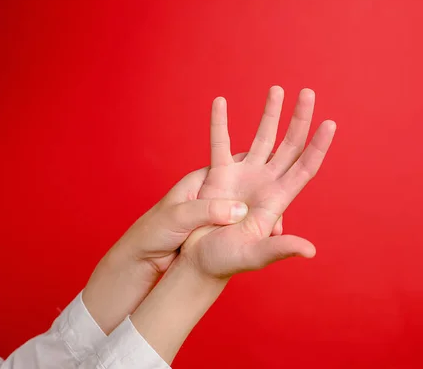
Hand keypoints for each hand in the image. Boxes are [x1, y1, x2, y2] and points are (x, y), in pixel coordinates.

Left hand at [83, 157, 263, 333]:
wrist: (142, 258)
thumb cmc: (153, 231)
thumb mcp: (179, 216)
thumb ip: (208, 210)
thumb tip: (241, 210)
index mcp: (204, 178)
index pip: (237, 164)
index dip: (257, 168)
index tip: (277, 173)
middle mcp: (214, 191)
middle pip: (248, 186)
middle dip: (266, 194)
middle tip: (280, 208)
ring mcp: (218, 211)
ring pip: (249, 209)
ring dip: (262, 216)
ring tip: (276, 229)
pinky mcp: (219, 230)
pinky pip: (243, 227)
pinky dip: (254, 232)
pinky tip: (265, 239)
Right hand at [131, 87, 335, 362]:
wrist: (198, 260)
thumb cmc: (227, 260)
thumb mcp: (255, 255)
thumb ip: (280, 248)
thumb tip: (310, 250)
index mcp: (278, 198)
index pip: (305, 166)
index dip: (318, 145)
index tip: (331, 123)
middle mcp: (266, 182)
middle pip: (289, 144)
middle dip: (300, 118)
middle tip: (308, 92)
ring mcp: (244, 175)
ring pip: (261, 137)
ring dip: (270, 113)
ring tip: (277, 89)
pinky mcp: (219, 174)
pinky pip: (219, 142)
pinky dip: (219, 123)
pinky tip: (220, 101)